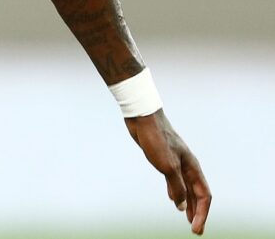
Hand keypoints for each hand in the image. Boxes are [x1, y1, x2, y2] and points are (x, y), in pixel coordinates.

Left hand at [125, 110, 211, 234]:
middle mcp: (188, 166)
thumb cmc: (156, 139)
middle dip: (198, 212)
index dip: (202, 214)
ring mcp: (176, 163)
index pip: (204, 196)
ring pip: (187, 188)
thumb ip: (177, 186)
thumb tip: (182, 206)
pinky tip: (174, 200)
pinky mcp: (164, 160)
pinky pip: (175, 182)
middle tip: (195, 230)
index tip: (196, 230)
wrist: (142, 118)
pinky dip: (177, 193)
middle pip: (198, 194)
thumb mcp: (167, 166)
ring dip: (188, 204)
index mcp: (192, 167)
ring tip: (188, 218)